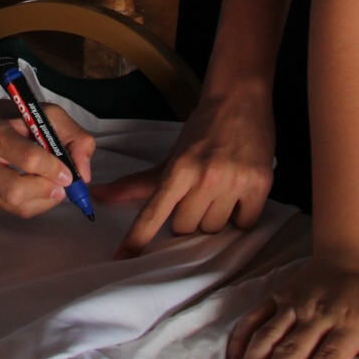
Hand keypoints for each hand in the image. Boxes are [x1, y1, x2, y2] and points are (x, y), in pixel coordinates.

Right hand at [0, 94, 94, 219]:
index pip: (27, 159)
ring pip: (16, 207)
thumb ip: (73, 136)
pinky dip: (31, 203)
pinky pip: (10, 211)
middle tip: (61, 184)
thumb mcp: (43, 112)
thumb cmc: (9, 117)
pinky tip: (32, 186)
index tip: (68, 173)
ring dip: (43, 199)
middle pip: (17, 192)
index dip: (54, 169)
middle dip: (47, 191)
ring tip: (50, 183)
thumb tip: (84, 174)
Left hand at [94, 91, 274, 256]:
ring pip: (215, 228)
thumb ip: (138, 183)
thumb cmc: (202, 130)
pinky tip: (239, 193)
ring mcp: (234, 182)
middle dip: (189, 216)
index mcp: (179, 170)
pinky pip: (244, 223)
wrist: (239, 100)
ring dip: (215, 216)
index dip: (137, 238)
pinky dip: (241, 215)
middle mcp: (205, 177)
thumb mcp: (171, 157)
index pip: (154, 212)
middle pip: (186, 228)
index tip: (121, 258)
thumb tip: (99, 195)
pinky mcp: (260, 185)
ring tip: (220, 189)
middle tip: (198, 193)